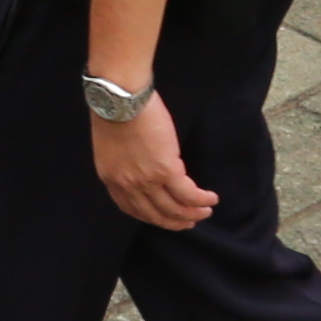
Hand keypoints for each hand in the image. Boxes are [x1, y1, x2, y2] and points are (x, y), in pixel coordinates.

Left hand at [87, 87, 216, 230]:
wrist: (119, 97)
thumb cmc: (114, 109)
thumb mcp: (111, 144)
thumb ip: (125, 161)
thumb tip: (143, 165)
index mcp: (110, 178)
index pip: (131, 208)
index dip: (150, 216)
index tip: (163, 217)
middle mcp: (127, 185)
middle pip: (154, 214)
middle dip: (174, 221)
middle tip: (189, 223)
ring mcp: (146, 180)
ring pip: (173, 208)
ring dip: (192, 214)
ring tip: (205, 212)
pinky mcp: (166, 170)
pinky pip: (187, 194)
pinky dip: (201, 200)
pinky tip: (210, 199)